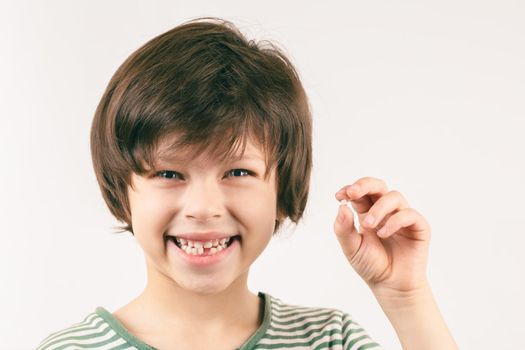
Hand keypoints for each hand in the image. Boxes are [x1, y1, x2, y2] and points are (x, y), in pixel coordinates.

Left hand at [333, 177, 430, 296]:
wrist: (390, 287)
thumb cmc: (371, 265)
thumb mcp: (350, 248)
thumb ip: (343, 229)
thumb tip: (342, 207)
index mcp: (367, 213)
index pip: (360, 193)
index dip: (350, 189)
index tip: (339, 196)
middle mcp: (385, 211)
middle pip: (378, 186)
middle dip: (365, 185)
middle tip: (352, 193)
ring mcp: (402, 217)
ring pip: (394, 196)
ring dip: (379, 208)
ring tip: (368, 225)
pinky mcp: (418, 227)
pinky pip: (409, 214)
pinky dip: (394, 221)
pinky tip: (383, 233)